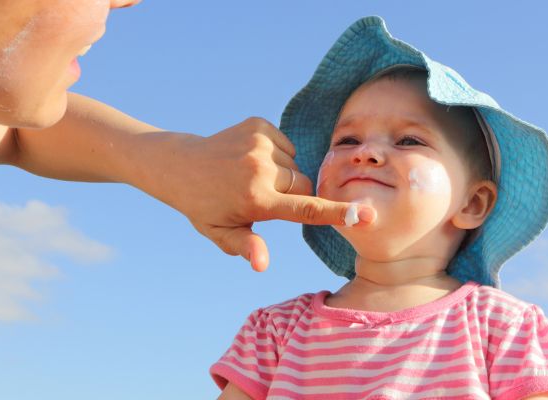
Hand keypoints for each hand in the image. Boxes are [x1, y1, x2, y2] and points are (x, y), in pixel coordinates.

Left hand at [153, 117, 375, 271]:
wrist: (181, 165)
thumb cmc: (204, 206)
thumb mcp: (221, 233)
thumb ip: (246, 247)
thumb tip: (261, 265)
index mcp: (256, 200)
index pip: (306, 209)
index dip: (338, 213)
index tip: (366, 214)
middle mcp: (261, 169)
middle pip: (304, 186)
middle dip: (294, 194)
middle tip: (264, 199)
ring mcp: (260, 143)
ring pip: (296, 165)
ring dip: (284, 174)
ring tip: (253, 178)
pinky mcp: (258, 125)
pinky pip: (287, 145)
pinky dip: (277, 154)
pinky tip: (251, 160)